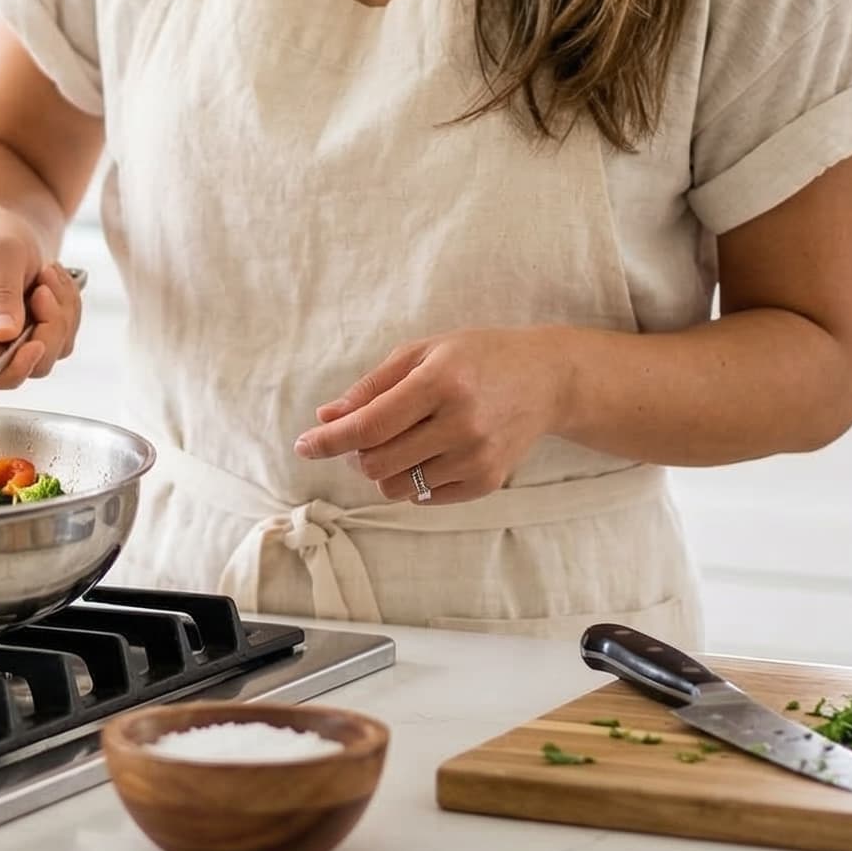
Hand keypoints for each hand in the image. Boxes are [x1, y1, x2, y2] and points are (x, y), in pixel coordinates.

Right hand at [0, 200, 83, 389]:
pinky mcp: (28, 339)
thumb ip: (0, 294)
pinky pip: (62, 341)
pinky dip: (67, 310)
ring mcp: (4, 345)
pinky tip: (53, 281)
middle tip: (45, 286)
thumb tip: (2, 335)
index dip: (4, 369)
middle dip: (46, 330)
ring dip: (60, 315)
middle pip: (15, 372)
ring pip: (45, 358)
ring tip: (47, 274)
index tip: (33, 343)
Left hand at [291, 328, 574, 502]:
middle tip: (363, 436)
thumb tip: (327, 417)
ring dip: (384, 469)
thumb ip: (372, 386)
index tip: (304, 445)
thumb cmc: (477, 358)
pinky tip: (430, 453)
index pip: (369, 425)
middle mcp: (461, 423)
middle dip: (356, 454)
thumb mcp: (422, 353)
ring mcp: (477, 456)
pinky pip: (425, 497)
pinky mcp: (489, 481)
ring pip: (397, 486)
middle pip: (377, 462)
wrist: (547, 379)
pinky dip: (413, 481)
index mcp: (440, 382)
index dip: (329, 439)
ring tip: (403, 440)